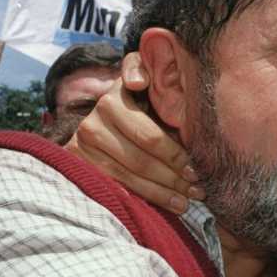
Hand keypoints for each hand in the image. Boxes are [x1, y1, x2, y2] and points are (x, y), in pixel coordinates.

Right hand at [66, 52, 203, 212]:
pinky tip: (165, 204)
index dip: (175, 156)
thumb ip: (142, 73)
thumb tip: (137, 83)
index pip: (150, 137)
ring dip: (162, 193)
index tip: (196, 170)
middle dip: (173, 179)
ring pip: (129, 178)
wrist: (101, 122)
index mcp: (112, 101)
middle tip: (197, 191)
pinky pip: (115, 188)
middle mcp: (92, 124)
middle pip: (140, 161)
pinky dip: (143, 198)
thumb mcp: (140, 81)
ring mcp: (82, 147)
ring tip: (186, 202)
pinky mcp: (79, 166)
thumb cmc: (136, 102)